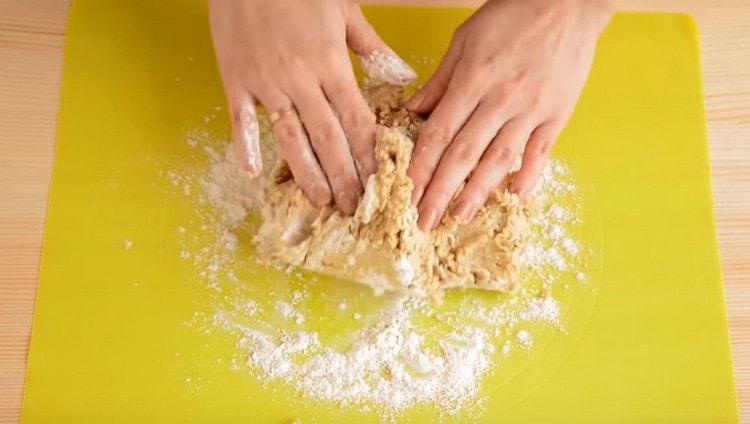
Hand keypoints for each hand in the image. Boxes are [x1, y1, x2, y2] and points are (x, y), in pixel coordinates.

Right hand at [209, 0, 414, 213]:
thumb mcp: (345, 9)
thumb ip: (372, 48)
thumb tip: (402, 77)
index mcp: (331, 64)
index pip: (357, 122)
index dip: (370, 158)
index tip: (382, 184)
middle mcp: (300, 80)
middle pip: (328, 140)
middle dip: (345, 178)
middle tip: (356, 209)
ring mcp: (265, 83)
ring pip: (290, 138)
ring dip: (308, 174)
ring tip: (323, 202)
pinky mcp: (235, 79)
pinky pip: (240, 120)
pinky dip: (245, 146)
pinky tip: (253, 173)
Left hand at [406, 0, 612, 229]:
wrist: (569, 1)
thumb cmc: (512, 15)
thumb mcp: (464, 39)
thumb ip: (440, 80)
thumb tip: (414, 112)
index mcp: (473, 80)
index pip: (438, 134)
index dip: (420, 167)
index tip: (406, 192)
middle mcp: (500, 99)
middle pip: (463, 155)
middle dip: (439, 192)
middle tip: (423, 221)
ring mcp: (531, 110)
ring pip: (499, 160)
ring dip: (476, 193)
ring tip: (458, 216)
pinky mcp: (557, 114)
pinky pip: (540, 152)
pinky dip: (527, 176)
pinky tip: (513, 197)